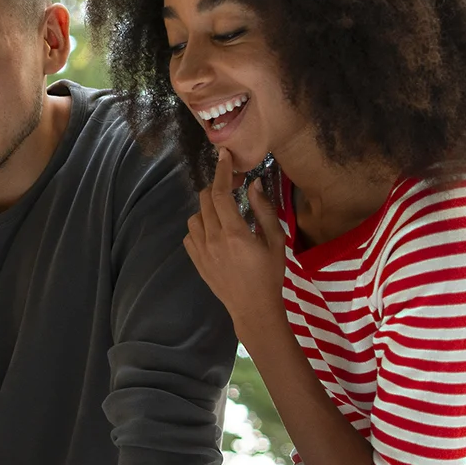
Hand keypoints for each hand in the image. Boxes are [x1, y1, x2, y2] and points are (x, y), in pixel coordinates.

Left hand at [183, 151, 287, 334]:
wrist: (253, 307)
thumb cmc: (270, 274)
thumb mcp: (276, 240)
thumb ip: (264, 210)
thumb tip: (253, 184)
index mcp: (235, 233)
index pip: (221, 193)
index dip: (222, 171)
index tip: (224, 156)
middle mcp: (213, 239)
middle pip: (205, 200)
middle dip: (217, 187)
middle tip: (233, 187)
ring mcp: (200, 251)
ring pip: (195, 216)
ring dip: (208, 208)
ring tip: (225, 213)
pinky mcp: (195, 260)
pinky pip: (190, 234)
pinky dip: (200, 226)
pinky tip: (215, 231)